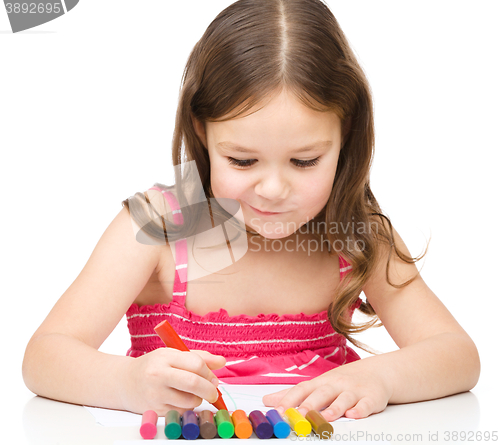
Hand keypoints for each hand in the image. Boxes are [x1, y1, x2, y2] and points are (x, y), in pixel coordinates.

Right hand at [121, 348, 225, 414]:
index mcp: (165, 357)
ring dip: (197, 399)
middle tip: (214, 392)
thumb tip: (222, 362)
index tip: (213, 377)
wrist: (125, 382)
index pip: (196, 364)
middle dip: (210, 390)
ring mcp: (155, 394)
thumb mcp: (173, 355)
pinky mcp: (154, 410)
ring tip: (191, 393)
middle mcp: (158, 375)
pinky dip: (186, 407)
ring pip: (190, 401)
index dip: (209, 372)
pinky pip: (181, 411)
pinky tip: (178, 399)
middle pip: (194, 383)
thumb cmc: (154, 365)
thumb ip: (199, 357)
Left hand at [262, 360, 392, 420]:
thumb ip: (293, 394)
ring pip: (343, 399)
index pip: (302, 389)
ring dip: (334, 408)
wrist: (376, 372)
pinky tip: (354, 415)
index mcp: (320, 382)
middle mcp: (335, 384)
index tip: (277, 411)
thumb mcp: (317, 385)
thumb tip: (267, 400)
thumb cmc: (342, 381)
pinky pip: (366, 404)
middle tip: (298, 416)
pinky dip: (360, 409)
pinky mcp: (371, 397)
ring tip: (325, 417)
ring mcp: (354, 390)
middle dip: (309, 405)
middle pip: (321, 393)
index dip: (289, 400)